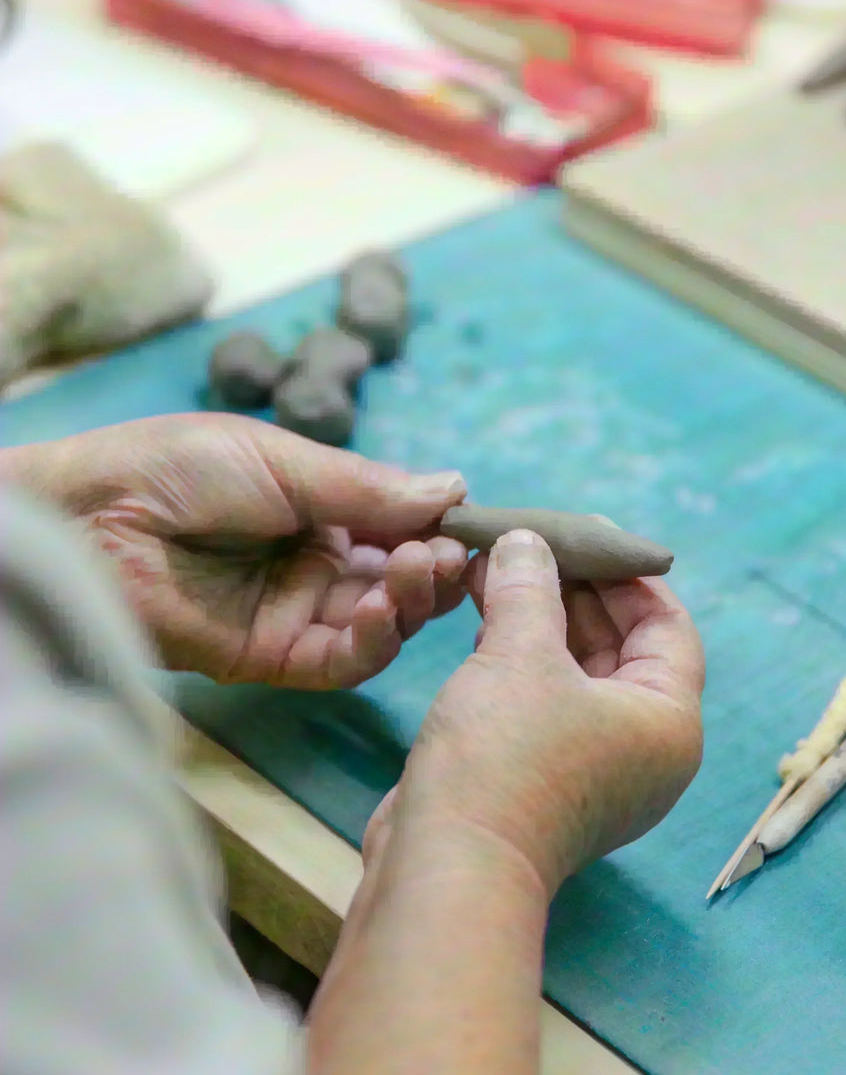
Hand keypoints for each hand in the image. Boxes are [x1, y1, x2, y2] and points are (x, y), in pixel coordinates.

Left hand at [0, 413, 467, 687]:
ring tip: (424, 567)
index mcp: (324, 513)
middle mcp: (319, 567)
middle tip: (455, 552)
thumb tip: (458, 486)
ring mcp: (298, 615)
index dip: (441, 530)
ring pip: (383, 624)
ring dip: (413, 601)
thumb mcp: (284, 461)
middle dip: (436, 567)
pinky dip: (372, 641)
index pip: (402, 530)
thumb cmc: (182, 469)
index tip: (477, 525)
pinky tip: (380, 608)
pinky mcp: (273, 659)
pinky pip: (341, 661)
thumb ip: (369, 488)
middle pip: (401, 582)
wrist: (91, 515)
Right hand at [372, 529, 705, 896]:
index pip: (667, 624)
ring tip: (497, 567)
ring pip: (576, 669)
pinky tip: (484, 616)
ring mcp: (592, 765)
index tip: (585, 532)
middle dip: (572, 589)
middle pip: (620, 643)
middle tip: (529, 542)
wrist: (446, 866)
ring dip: (540, 617)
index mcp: (667, 721)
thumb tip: (526, 541)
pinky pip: (545, 697)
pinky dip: (521, 655)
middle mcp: (641, 746)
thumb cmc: (504, 757)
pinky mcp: (544, 775)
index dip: (626, 571)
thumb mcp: (522, 655)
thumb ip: (530, 588)